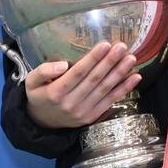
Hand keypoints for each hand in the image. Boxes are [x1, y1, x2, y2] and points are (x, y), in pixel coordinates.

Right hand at [24, 41, 141, 128]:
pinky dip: (124, 88)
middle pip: (94, 80)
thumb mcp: (32, 81)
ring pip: (105, 89)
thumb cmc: (39, 94)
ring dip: (120, 73)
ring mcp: (83, 112)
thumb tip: (63, 65)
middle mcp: (71, 103)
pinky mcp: (93, 116)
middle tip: (122, 47)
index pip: (78, 73)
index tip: (105, 45)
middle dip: (110, 62)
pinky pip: (110, 101)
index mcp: (56, 92)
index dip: (93, 59)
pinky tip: (135, 77)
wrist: (43, 122)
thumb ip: (44, 71)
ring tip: (131, 58)